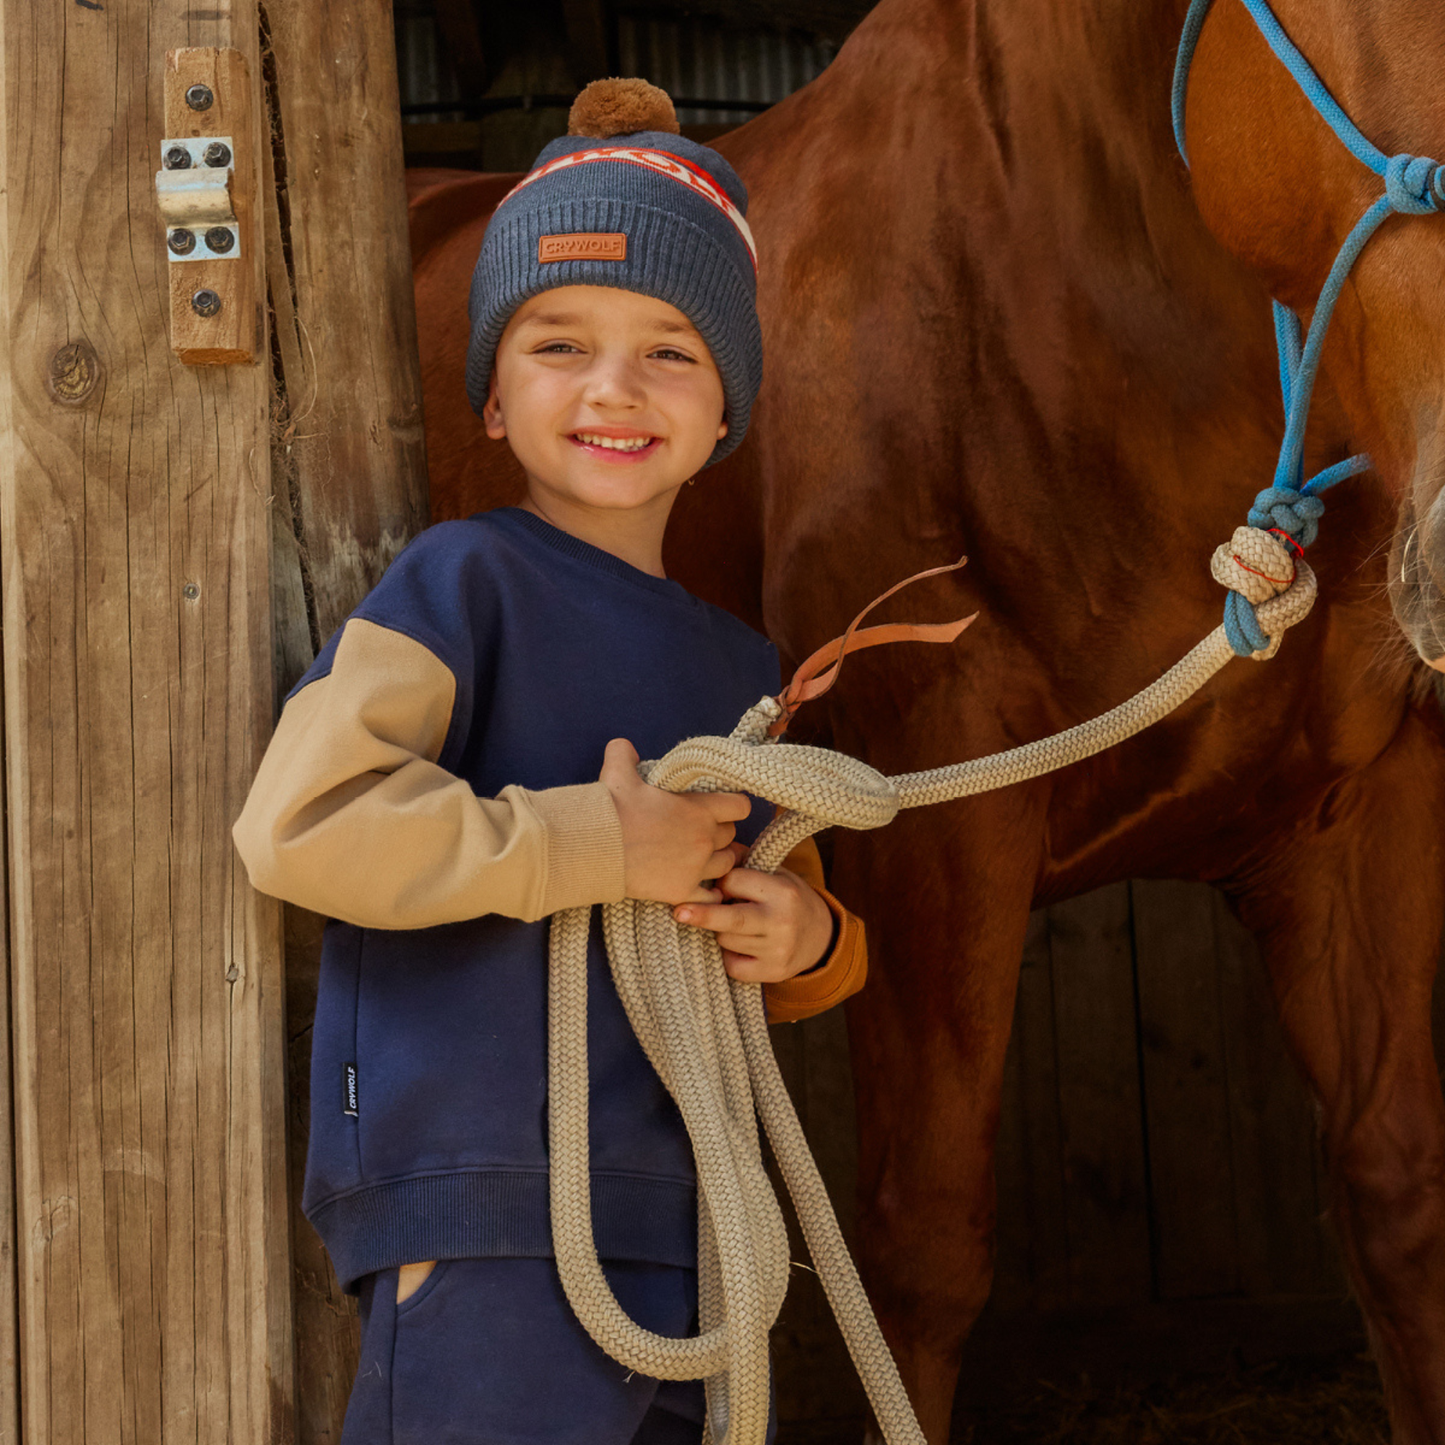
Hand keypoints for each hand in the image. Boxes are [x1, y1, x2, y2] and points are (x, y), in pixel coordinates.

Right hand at [600, 739, 751, 904]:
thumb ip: (625, 753)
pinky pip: (711, 897)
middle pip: (732, 835)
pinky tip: (700, 887)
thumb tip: (624, 746)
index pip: (740, 806)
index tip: (720, 807)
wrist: (591, 848)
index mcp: (699, 809)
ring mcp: (695, 869)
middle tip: (700, 831)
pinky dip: (709, 893)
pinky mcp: (681, 892)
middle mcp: (703, 839)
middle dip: (720, 832)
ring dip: (717, 860)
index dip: (733, 805)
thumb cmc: (610, 809)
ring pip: (726, 865)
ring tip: (699, 857)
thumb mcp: (617, 772)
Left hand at [672, 849, 835, 983]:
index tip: (723, 885)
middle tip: (679, 912)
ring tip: (738, 926)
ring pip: (726, 940)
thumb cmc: (789, 900)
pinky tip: (742, 947)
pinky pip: (733, 966)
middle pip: (732, 918)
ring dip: (721, 932)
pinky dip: (730, 956)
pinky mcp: (771, 973)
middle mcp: (782, 921)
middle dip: (703, 914)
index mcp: (783, 891)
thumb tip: (712, 853)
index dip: (724, 882)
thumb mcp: (776, 875)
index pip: (736, 882)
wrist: (821, 938)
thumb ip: (746, 864)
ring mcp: (777, 950)